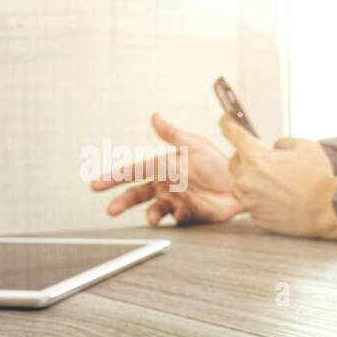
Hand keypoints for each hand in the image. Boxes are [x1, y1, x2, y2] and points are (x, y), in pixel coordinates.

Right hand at [90, 113, 243, 225]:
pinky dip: (174, 219)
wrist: (240, 184)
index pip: (133, 171)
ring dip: (149, 214)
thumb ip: (173, 134)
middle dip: (122, 201)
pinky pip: (174, 219)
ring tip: (152, 218)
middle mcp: (165, 185)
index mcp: (163, 167)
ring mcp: (174, 201)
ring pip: (152, 209)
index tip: (97, 184)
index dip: (114, 177)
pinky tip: (180, 215)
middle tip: (111, 209)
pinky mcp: (186, 214)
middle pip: (136, 194)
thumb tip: (155, 116)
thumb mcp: (195, 145)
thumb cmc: (219, 162)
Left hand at [219, 118, 336, 238]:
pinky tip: (277, 196)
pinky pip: (250, 201)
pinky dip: (259, 197)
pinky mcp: (255, 216)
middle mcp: (246, 178)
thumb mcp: (304, 146)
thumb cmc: (318, 176)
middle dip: (246, 156)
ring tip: (273, 180)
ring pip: (239, 183)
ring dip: (250, 178)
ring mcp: (249, 199)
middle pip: (234, 160)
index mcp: (255, 156)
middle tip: (265, 158)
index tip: (226, 118)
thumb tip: (274, 147)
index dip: (227, 122)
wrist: (327, 209)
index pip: (231, 132)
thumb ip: (282, 142)